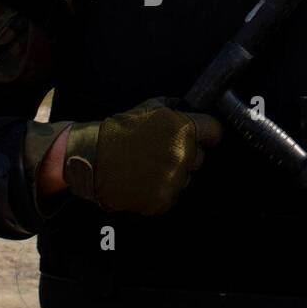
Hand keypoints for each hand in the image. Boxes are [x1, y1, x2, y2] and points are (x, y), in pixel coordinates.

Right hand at [50, 98, 221, 215]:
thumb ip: (174, 109)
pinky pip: (171, 196)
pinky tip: (142, 180)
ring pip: (186, 178)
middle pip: (201, 158)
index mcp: (182, 129)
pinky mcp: (163, 200)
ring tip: (147, 166)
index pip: (214, 132)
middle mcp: (182, 155)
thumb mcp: (147, 107)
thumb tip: (189, 109)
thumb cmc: (118, 131)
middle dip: (186, 154)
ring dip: (173, 174)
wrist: (92, 157)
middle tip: (160, 152)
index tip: (203, 137)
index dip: (207, 134)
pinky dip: (159, 191)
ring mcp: (173, 179)